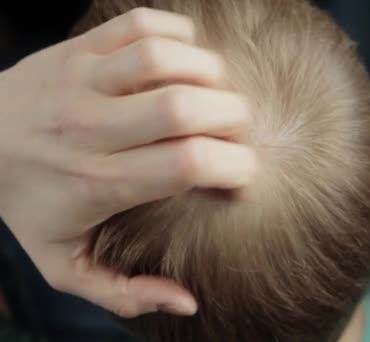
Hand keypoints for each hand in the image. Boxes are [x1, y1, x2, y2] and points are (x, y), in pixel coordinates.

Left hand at [0, 8, 255, 317]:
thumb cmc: (31, 204)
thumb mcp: (65, 265)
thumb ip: (125, 294)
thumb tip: (187, 301)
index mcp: (99, 182)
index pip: (188, 163)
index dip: (235, 165)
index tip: (243, 172)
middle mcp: (91, 127)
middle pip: (184, 107)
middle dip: (233, 116)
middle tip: (237, 130)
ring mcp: (83, 80)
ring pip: (166, 58)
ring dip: (210, 73)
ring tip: (216, 93)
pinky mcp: (80, 48)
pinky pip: (142, 23)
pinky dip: (179, 34)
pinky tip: (187, 58)